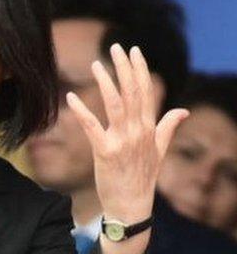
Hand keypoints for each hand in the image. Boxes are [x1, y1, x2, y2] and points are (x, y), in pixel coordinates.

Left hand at [66, 44, 188, 253]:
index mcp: (150, 128)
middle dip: (124, 68)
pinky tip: (71, 97)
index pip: (146, 92)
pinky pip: (92, 127)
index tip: (134, 50)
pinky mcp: (105, 152)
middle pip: (132, 93)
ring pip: (115, 105)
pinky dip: (82, 111)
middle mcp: (139, 132)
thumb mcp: (159, 151)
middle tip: (116, 47)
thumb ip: (169, 127)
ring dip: (106, 82)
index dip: (140, 70)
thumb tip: (183, 110)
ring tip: (96, 64)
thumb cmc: (142, 178)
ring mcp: (122, 141)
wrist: (132, 206)